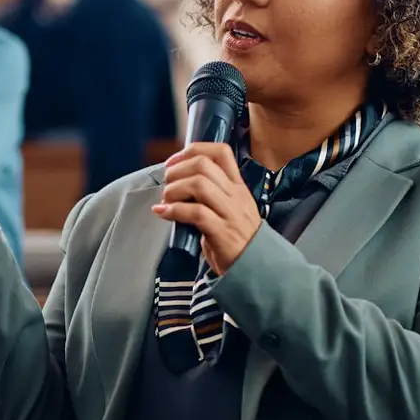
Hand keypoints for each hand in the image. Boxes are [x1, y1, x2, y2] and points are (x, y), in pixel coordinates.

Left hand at [153, 143, 263, 274]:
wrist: (256, 269)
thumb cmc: (236, 240)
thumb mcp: (229, 210)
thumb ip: (210, 195)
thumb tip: (178, 184)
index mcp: (238, 186)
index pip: (221, 152)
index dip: (193, 150)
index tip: (173, 162)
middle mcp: (235, 195)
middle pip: (203, 165)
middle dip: (177, 170)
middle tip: (167, 184)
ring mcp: (230, 213)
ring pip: (199, 184)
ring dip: (174, 189)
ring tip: (166, 201)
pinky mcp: (221, 232)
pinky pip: (195, 212)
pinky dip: (173, 210)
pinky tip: (164, 213)